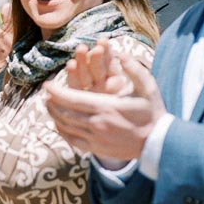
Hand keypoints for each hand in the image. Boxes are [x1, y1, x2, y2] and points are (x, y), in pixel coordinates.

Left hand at [46, 50, 165, 162]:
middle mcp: (96, 123)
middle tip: (45, 94)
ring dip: (54, 116)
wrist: (158, 143)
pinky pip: (72, 140)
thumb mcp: (148, 87)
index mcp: (106, 107)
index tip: (47, 85)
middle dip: (52, 102)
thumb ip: (134, 69)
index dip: (56, 92)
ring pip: (66, 127)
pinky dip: (62, 131)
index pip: (72, 99)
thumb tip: (121, 54)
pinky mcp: (96, 149)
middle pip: (64, 113)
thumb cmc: (152, 113)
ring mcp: (95, 138)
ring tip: (48, 106)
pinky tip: (58, 125)